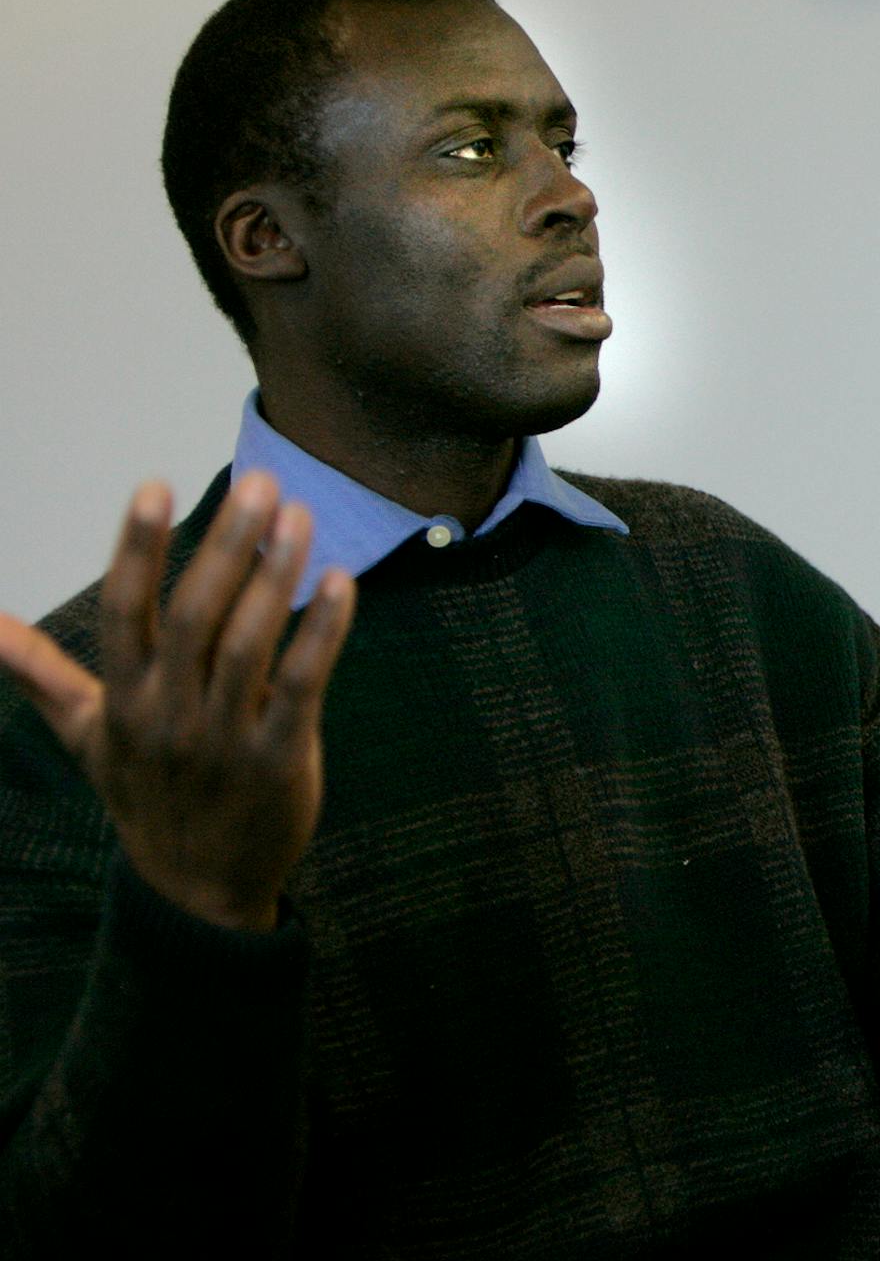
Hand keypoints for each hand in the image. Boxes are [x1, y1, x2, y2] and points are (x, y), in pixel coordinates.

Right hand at [0, 473, 355, 930]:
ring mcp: (222, 738)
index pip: (124, 610)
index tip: (155, 483)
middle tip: (264, 483)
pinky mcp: (277, 759)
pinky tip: (341, 584)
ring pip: (247, 646)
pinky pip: (303, 687)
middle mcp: (166, 713)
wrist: (196, 891)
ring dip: (277, 578)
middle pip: (193, 616)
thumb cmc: (146, 793)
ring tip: (302, 517)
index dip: (138, 548)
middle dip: (226, 545)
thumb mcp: (87, 736)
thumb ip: (42, 674)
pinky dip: (323, 634)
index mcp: (122, 699)